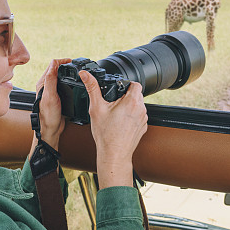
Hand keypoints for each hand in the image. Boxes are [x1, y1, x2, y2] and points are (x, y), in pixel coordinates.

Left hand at [31, 58, 70, 151]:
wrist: (50, 129)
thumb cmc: (48, 115)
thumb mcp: (50, 96)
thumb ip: (51, 80)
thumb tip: (53, 64)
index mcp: (43, 83)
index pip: (52, 65)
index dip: (62, 61)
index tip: (71, 61)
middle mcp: (46, 86)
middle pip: (56, 69)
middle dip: (65, 65)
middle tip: (75, 64)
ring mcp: (52, 91)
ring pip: (60, 77)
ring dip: (67, 72)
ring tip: (76, 71)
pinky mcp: (58, 96)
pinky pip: (64, 85)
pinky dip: (69, 81)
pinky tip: (74, 83)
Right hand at [80, 71, 147, 187]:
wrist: (114, 155)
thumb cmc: (106, 135)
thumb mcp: (96, 108)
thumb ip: (92, 88)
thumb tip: (86, 75)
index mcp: (132, 102)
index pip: (135, 83)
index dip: (126, 84)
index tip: (117, 89)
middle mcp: (141, 109)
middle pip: (136, 94)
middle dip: (125, 96)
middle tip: (114, 103)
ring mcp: (143, 119)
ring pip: (138, 105)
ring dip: (129, 106)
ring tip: (116, 114)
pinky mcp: (143, 127)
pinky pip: (138, 116)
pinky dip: (131, 117)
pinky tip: (120, 123)